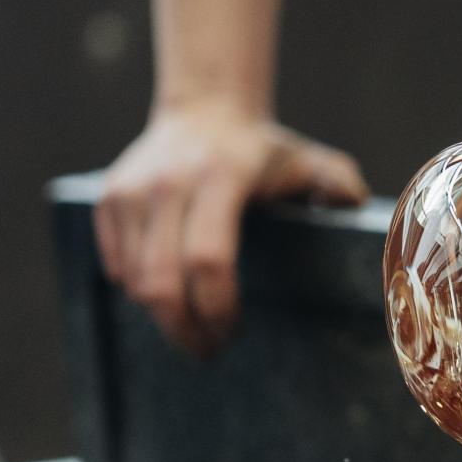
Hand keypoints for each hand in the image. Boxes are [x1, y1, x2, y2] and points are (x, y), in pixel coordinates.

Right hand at [95, 108, 368, 356]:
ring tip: (191, 328)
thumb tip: (352, 206)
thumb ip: (339, 183)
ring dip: (161, 316)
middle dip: (184, 329)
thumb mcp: (311, 161)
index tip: (232, 333)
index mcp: (222, 177)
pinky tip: (167, 295)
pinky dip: (137, 290)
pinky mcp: (109, 198)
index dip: (217, 307)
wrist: (206, 109)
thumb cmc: (266, 151)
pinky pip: (115, 264)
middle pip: (162, 281)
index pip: (209, 260)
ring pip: (134, 279)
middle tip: (206, 351)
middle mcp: (170, 182)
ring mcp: (133, 190)